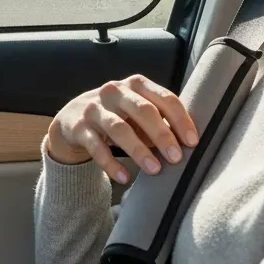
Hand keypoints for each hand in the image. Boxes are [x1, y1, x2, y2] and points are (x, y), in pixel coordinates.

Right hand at [46, 75, 198, 184]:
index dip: (180, 119)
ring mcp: (94, 108)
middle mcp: (114, 91)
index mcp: (135, 85)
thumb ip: (160, 120)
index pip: (164, 98)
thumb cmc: (116, 116)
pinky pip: (96, 147)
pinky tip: (124, 178)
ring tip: (155, 169)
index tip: (192, 142)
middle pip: (143, 110)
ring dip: (139, 150)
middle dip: (162, 135)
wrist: (71, 119)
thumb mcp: (137, 111)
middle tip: (176, 158)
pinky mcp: (78, 127)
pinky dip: (111, 164)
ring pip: (119, 128)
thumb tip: (189, 143)